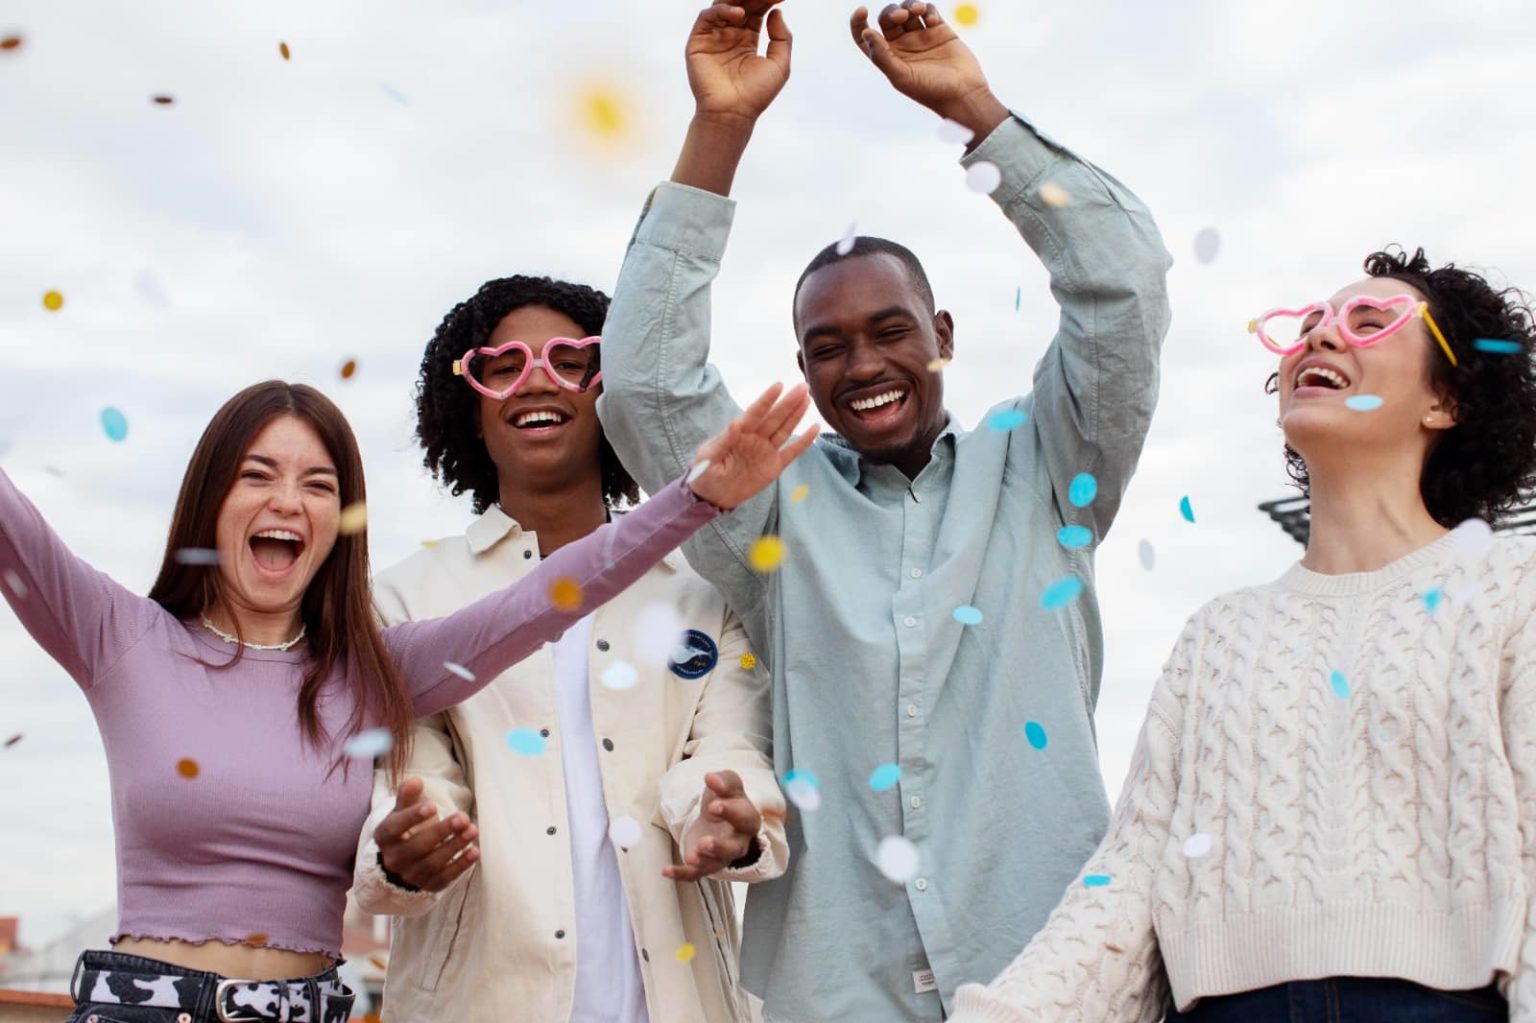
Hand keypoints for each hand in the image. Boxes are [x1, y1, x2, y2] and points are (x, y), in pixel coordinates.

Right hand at [374, 777, 479, 892]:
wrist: (405, 860)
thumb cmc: (406, 828)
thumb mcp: (403, 810)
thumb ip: (408, 795)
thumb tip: (415, 781)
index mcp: (384, 836)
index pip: (395, 828)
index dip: (413, 817)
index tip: (433, 806)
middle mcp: (394, 859)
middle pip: (417, 847)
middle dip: (441, 832)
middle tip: (462, 817)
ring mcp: (410, 875)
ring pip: (432, 864)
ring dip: (454, 847)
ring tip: (472, 830)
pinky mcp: (428, 886)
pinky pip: (444, 878)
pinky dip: (460, 866)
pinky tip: (474, 851)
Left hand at [663, 771, 762, 880]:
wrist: (721, 814)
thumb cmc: (727, 798)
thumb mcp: (729, 784)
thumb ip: (723, 780)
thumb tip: (711, 778)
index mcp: (748, 820)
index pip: (743, 818)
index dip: (729, 813)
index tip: (712, 807)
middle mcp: (739, 842)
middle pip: (734, 848)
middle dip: (718, 847)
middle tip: (704, 843)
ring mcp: (723, 856)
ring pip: (716, 864)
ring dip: (702, 862)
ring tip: (690, 858)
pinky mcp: (706, 864)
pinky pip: (695, 874)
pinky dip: (681, 873)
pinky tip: (666, 870)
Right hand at [685, 2, 792, 124]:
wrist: (732, 113)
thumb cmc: (756, 94)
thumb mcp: (780, 65)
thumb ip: (782, 38)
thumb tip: (776, 11)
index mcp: (747, 40)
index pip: (756, 10)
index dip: (767, 1)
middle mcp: (729, 36)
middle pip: (741, 4)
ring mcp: (713, 37)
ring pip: (723, 5)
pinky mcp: (698, 42)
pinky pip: (707, 17)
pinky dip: (722, 10)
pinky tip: (739, 15)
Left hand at [687, 382, 817, 509]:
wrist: (712, 496)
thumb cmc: (704, 473)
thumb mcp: (708, 457)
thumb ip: (723, 440)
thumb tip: (735, 422)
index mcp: (739, 432)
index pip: (755, 412)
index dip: (767, 400)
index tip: (778, 385)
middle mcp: (755, 438)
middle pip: (775, 417)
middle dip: (788, 402)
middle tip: (803, 386)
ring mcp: (766, 451)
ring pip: (785, 429)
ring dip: (796, 415)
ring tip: (807, 399)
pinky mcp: (774, 466)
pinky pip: (792, 452)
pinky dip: (804, 441)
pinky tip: (814, 429)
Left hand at [850, 2, 1006, 133]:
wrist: (963, 93)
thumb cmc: (930, 90)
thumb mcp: (901, 76)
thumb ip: (881, 56)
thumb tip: (866, 33)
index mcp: (888, 57)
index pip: (865, 37)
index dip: (858, 23)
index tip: (861, 11)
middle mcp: (902, 45)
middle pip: (888, 18)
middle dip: (892, 12)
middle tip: (901, 16)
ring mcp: (921, 36)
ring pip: (908, 10)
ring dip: (910, 5)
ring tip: (917, 10)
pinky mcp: (939, 30)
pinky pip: (929, 11)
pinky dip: (928, 10)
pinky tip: (932, 22)